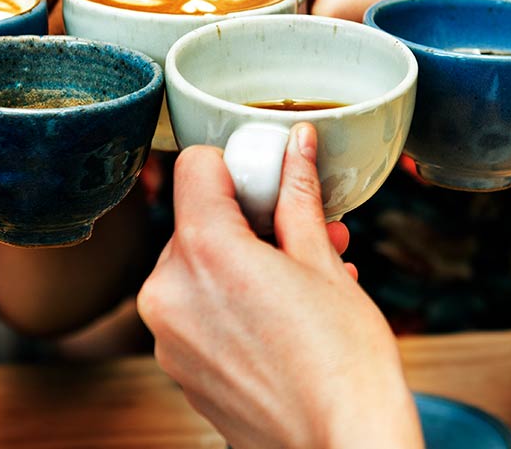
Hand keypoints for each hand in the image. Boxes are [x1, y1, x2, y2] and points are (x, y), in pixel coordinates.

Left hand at [138, 123, 422, 448]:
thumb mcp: (322, 261)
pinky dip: (229, 297)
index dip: (236, 165)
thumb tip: (295, 143)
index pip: (194, 167)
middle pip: (197, 218)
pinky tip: (279, 310)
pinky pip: (195, 306)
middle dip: (247, 219)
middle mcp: (168, 291)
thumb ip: (297, 193)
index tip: (265, 179)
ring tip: (301, 273)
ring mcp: (167, 334)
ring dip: (244, 259)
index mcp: (203, 253)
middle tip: (299, 232)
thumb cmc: (343, 365)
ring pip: (198, 263)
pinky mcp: (177, 364)